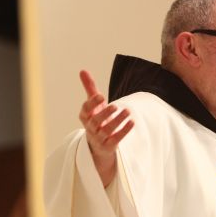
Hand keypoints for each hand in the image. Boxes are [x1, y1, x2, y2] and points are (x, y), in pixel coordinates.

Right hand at [78, 70, 133, 186]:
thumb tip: (83, 70)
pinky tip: (132, 122)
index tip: (101, 96)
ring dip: (117, 121)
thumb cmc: (96, 120)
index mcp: (85, 117)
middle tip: (116, 105)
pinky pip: (115, 139)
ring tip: (127, 112)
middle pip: (96, 121)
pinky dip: (124, 131)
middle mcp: (90, 128)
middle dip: (106, 113)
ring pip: (106, 131)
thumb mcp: (94, 105)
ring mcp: (99, 138)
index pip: (85, 110)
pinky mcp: (108, 146)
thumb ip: (90, 89)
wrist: (98, 145)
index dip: (92, 104)